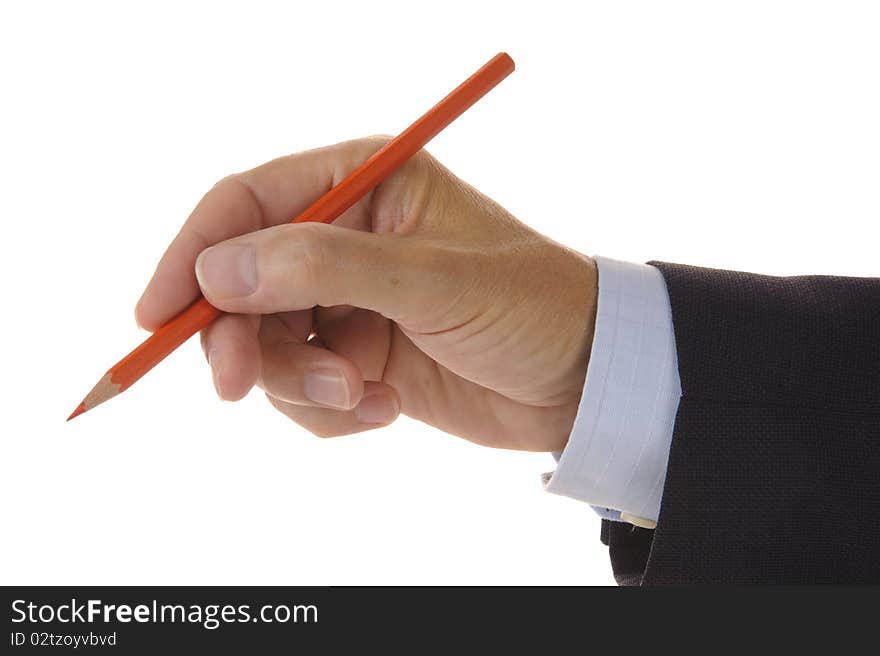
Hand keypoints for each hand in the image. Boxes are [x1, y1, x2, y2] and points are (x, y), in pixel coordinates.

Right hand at [136, 137, 596, 451]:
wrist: (585, 380)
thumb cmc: (531, 308)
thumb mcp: (433, 280)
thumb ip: (325, 267)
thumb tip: (219, 269)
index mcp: (364, 182)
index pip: (247, 203)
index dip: (192, 255)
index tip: (156, 315)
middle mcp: (346, 235)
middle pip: (242, 282)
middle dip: (240, 339)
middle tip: (237, 387)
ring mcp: (350, 299)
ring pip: (267, 343)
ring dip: (298, 382)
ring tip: (361, 396)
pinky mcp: (359, 354)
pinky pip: (303, 388)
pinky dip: (330, 410)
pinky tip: (385, 409)